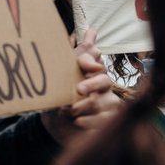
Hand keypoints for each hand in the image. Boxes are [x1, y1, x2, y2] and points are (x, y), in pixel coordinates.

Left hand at [41, 27, 121, 142]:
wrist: (55, 128)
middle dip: (92, 83)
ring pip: (104, 102)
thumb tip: (78, 35)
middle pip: (104, 80)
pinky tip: (77, 122)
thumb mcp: (56, 84)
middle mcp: (102, 89)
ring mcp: (108, 105)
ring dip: (83, 107)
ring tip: (68, 112)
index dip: (89, 62)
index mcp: (90, 76)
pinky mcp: (109, 122)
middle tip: (78, 89)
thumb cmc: (58, 102)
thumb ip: (64, 65)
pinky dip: (89, 121)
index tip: (83, 65)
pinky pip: (105, 120)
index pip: (94, 63)